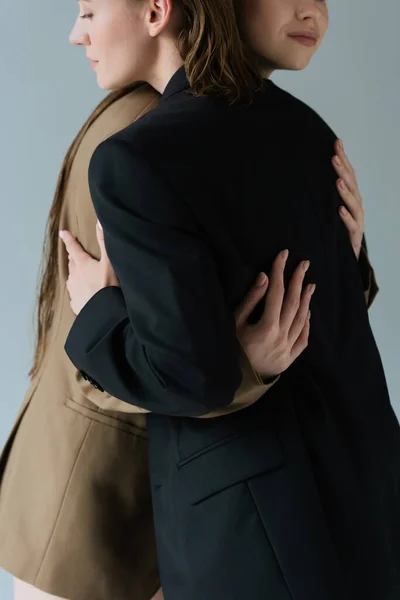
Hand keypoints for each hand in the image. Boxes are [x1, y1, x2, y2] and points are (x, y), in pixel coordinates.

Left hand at [59, 220, 119, 315]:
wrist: (103, 312)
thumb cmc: (108, 285)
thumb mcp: (109, 262)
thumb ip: (104, 242)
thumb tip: (99, 222)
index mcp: (81, 264)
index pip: (73, 248)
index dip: (68, 239)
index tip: (63, 233)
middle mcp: (74, 275)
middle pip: (72, 263)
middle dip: (74, 257)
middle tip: (76, 255)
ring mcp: (72, 289)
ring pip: (72, 278)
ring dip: (75, 274)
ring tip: (81, 275)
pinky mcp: (74, 302)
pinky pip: (75, 293)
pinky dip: (78, 290)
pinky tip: (84, 293)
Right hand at [235, 250, 314, 379]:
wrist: (235, 382)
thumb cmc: (231, 349)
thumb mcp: (236, 323)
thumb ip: (251, 300)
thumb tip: (265, 277)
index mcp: (266, 327)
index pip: (276, 293)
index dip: (280, 272)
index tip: (283, 255)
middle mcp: (281, 337)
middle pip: (293, 303)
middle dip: (298, 281)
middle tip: (304, 264)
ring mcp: (288, 349)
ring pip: (302, 320)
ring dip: (306, 300)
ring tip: (310, 284)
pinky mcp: (290, 358)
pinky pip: (304, 338)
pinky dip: (307, 324)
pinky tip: (308, 312)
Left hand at [332, 139, 363, 258]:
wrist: (347, 254)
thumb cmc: (337, 227)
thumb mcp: (330, 207)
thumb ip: (325, 191)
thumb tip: (309, 171)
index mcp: (351, 195)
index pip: (348, 173)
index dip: (344, 158)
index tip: (337, 142)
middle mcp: (356, 204)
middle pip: (352, 184)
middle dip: (343, 170)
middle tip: (333, 157)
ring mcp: (357, 219)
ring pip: (354, 203)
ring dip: (345, 191)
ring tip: (337, 182)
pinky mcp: (355, 234)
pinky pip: (351, 225)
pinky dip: (346, 217)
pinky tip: (339, 210)